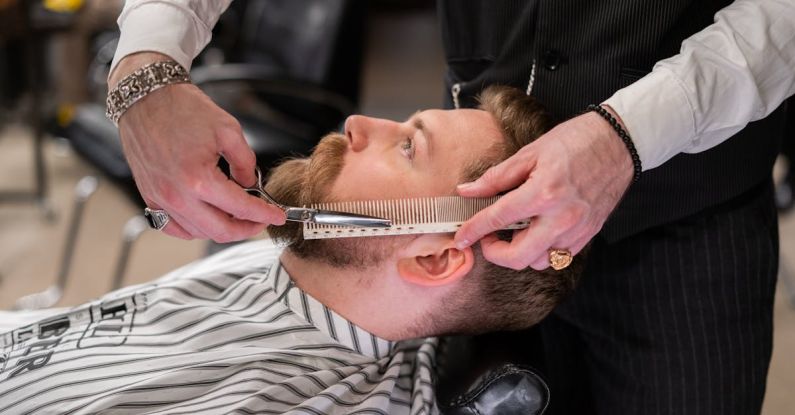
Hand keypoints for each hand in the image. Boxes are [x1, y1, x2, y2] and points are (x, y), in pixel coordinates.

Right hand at [110, 53, 285, 241]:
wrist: (146, 98)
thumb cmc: (183, 109)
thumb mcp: (228, 130)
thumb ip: (245, 162)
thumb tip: (250, 185)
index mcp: (199, 179)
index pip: (241, 208)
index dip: (264, 215)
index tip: (277, 216)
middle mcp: (177, 195)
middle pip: (221, 231)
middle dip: (247, 229)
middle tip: (260, 220)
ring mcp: (160, 199)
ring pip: (198, 232)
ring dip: (222, 229)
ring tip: (236, 215)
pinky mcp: (149, 197)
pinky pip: (173, 228)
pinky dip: (194, 228)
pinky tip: (208, 217)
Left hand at [454, 108, 633, 269]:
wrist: (618, 142)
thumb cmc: (576, 142)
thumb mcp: (530, 153)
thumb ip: (496, 178)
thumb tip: (468, 191)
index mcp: (543, 193)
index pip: (498, 219)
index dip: (474, 230)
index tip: (461, 237)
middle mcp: (562, 218)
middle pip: (518, 257)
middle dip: (495, 253)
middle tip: (489, 237)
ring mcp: (577, 230)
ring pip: (538, 262)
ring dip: (521, 251)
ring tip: (517, 229)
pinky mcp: (588, 235)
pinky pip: (558, 257)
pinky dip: (542, 249)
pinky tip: (537, 229)